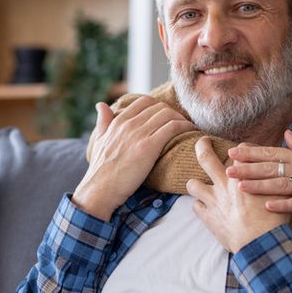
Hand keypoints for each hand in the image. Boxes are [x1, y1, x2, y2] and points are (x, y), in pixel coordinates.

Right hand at [72, 96, 194, 218]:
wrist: (100, 190)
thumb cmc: (101, 170)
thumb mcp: (100, 140)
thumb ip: (103, 121)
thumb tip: (101, 104)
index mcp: (118, 121)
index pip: (145, 101)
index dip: (161, 107)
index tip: (169, 118)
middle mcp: (129, 124)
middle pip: (160, 107)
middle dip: (175, 114)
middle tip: (183, 125)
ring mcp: (138, 134)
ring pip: (168, 115)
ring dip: (183, 120)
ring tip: (189, 129)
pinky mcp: (148, 147)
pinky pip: (173, 127)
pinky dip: (186, 127)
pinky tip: (191, 133)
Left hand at [186, 136, 288, 253]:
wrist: (263, 244)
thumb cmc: (276, 219)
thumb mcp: (283, 192)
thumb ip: (277, 177)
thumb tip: (281, 168)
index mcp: (243, 174)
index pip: (238, 151)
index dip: (239, 149)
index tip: (237, 150)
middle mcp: (224, 183)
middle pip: (206, 157)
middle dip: (202, 146)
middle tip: (202, 142)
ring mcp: (213, 200)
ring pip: (193, 184)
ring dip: (195, 183)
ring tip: (199, 185)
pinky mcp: (208, 218)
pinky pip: (196, 207)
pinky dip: (200, 207)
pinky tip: (206, 209)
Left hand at [227, 130, 291, 213]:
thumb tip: (287, 134)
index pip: (273, 152)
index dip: (252, 153)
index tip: (234, 152)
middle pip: (271, 167)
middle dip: (247, 169)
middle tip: (227, 170)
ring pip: (280, 185)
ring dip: (259, 186)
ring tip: (239, 188)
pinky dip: (283, 205)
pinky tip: (267, 206)